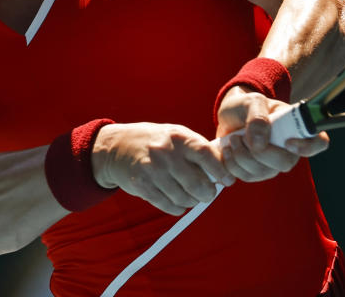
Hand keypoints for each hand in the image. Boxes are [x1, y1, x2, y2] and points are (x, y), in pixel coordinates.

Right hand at [90, 123, 233, 214]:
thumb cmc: (156, 141)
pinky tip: (179, 203)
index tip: (227, 180)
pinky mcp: (141, 185)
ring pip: (183, 198)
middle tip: (209, 194)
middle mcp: (166, 152)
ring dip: (192, 201)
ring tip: (193, 197)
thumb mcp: (176, 135)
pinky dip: (178, 208)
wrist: (117, 146)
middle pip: (197, 183)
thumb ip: (198, 149)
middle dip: (208, 193)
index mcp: (179, 137)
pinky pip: (167, 205)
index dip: (221, 170)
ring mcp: (152, 169)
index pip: (206, 155)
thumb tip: (224, 169)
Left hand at [215, 85, 328, 182]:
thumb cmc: (246, 106)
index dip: (308, 147)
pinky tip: (227, 150)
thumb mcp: (251, 101)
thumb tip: (259, 143)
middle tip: (241, 136)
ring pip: (261, 172)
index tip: (288, 142)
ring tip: (232, 139)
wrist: (229, 116)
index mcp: (297, 128)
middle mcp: (289, 150)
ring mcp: (272, 164)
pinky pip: (245, 177)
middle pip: (285, 163)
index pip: (319, 142)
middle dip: (259, 152)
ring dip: (240, 156)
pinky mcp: (254, 173)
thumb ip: (257, 117)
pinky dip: (231, 164)